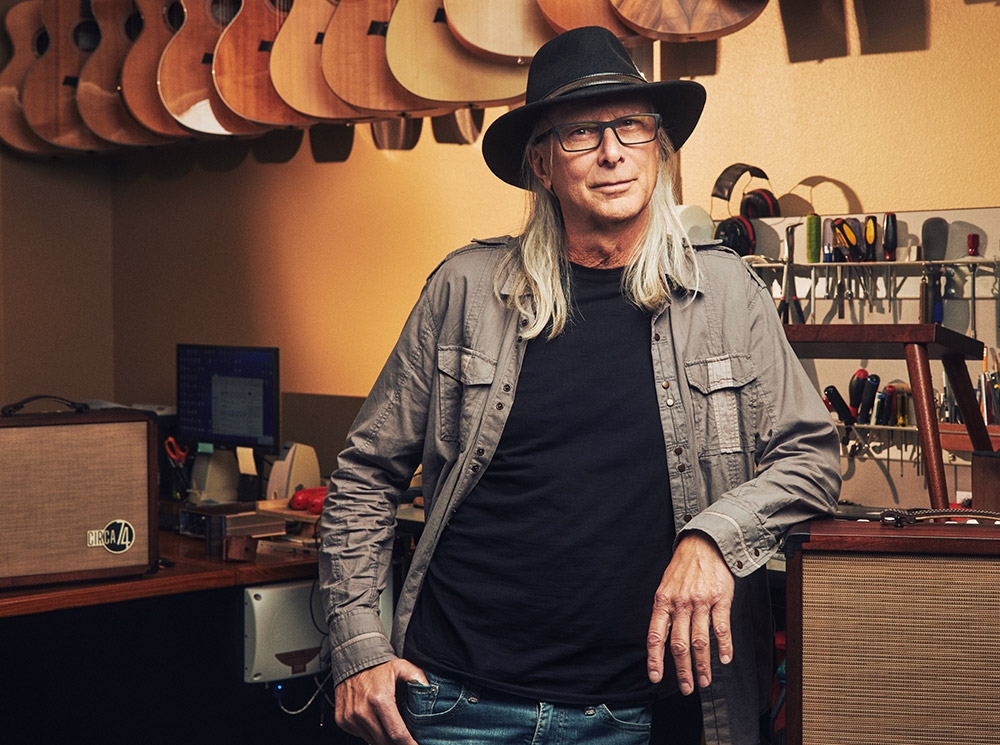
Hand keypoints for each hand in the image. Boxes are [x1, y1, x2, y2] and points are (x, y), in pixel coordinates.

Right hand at [334, 658, 427, 744]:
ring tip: (392, 729)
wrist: (351, 659)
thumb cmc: (378, 666)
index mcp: (380, 700)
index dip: (409, 744)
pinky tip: (376, 722)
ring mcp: (350, 717)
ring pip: (372, 741)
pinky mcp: (342, 720)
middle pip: (384, 742)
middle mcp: (362, 711)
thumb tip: (430, 690)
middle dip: (398, 743)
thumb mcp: (401, 667)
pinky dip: (370, 733)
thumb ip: (417, 678)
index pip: (397, 733)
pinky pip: (360, 735)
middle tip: (406, 739)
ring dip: (384, 739)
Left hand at [646, 532, 734, 694]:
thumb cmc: (684, 566)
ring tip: (705, 679)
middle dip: (682, 670)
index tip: (655, 676)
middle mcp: (680, 603)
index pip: (656, 635)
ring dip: (703, 664)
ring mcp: (700, 601)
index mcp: (663, 601)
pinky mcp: (720, 598)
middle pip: (679, 644)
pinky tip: (724, 659)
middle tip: (686, 687)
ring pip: (700, 640)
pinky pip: (721, 627)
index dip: (655, 658)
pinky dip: (724, 646)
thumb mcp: (666, 586)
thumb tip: (662, 638)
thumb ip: (665, 611)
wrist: (704, 543)